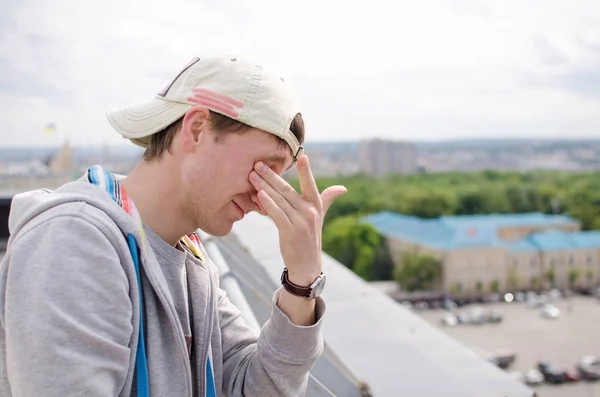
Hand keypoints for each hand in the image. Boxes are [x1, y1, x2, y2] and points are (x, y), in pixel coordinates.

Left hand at [249, 155, 346, 285]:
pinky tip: (259, 194)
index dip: (306, 171)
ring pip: (279, 200)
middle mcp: (310, 212)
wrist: (307, 265)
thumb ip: (327, 199)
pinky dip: (268, 203)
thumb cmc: (310, 237)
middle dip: (271, 176)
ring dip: (264, 186)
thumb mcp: (319, 217)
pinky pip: (277, 214)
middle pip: (288, 190)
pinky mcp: (290, 232)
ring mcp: (300, 222)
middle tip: (258, 164)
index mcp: (316, 206)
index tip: (302, 156)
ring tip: (252, 176)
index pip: (310, 185)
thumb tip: (342, 188)